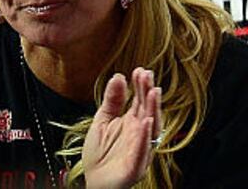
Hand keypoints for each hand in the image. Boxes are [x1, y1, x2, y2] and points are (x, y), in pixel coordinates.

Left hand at [82, 67, 162, 188]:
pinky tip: (146, 122)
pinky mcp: (135, 166)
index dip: (141, 85)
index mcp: (132, 122)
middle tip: (147, 76)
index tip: (140, 70)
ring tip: (152, 92)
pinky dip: (144, 137)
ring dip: (153, 110)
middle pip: (148, 110)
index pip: (140, 100)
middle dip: (148, 92)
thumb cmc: (99, 155)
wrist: (94, 183)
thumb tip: (118, 76)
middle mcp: (140, 133)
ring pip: (151, 128)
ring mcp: (140, 149)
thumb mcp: (101, 122)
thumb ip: (111, 101)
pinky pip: (142, 150)